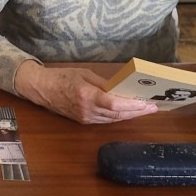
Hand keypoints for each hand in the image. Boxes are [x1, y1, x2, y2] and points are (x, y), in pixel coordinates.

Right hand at [14, 60, 157, 123]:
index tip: (147, 103)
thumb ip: (104, 84)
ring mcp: (85, 118)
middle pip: (118, 114)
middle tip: (153, 107)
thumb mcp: (84, 74)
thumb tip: (122, 89)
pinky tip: (127, 112)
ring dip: (130, 115)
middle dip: (137, 111)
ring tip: (144, 110)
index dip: (133, 105)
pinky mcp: (84, 121)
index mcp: (87, 95)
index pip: (115, 104)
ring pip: (113, 119)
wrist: (42, 89)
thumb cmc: (62, 77)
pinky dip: (118, 116)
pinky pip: (105, 120)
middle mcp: (87, 110)